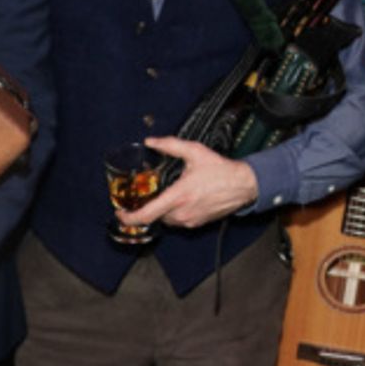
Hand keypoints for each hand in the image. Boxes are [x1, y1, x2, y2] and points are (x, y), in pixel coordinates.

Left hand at [121, 136, 258, 228]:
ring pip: (167, 219)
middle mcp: (182, 211)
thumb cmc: (221, 170)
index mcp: (178, 196)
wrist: (244, 185)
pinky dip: (175, 212)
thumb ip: (170, 145)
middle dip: (150, 206)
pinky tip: (183, 199)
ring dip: (163, 209)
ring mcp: (190, 220)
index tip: (120, 212)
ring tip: (170, 194)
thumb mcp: (194, 151)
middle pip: (155, 216)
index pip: (146, 215)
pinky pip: (179, 221)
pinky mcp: (198, 223)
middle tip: (149, 194)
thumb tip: (151, 141)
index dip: (129, 217)